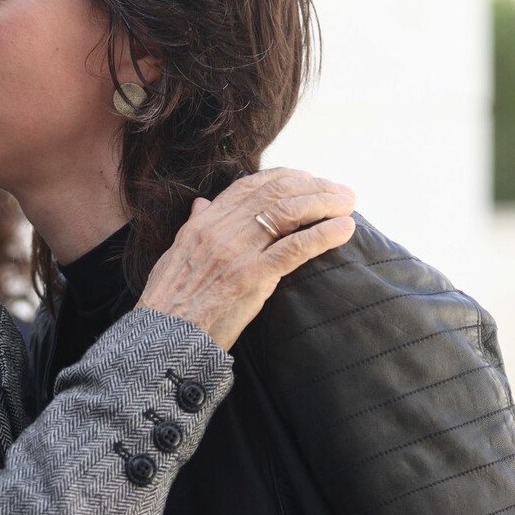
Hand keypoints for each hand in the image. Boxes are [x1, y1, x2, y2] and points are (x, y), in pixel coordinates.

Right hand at [137, 168, 355, 350]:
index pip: (251, 185)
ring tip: (349, 206)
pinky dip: (323, 235)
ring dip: (325, 205)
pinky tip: (344, 229)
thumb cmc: (168, 303)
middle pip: (277, 193)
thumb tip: (203, 204)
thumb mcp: (175, 254)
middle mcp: (221, 229)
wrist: (164, 337)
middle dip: (315, 187)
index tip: (310, 177)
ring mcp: (237, 252)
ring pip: (288, 212)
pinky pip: (295, 248)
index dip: (286, 177)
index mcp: (204, 223)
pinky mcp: (251, 277)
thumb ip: (195, 226)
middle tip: (342, 192)